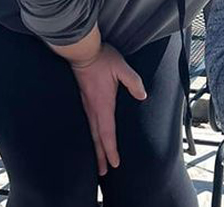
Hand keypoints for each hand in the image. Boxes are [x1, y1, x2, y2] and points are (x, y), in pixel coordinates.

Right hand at [69, 44, 147, 175]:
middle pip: (97, 139)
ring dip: (93, 149)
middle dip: (100, 157)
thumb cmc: (102, 59)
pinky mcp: (83, 101)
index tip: (115, 164)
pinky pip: (87, 124)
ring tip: (95, 162)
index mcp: (102, 105)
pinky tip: (90, 139)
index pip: (107, 133)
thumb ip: (133, 82)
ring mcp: (85, 105)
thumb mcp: (121, 67)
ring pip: (90, 133)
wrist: (81, 51)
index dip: (111, 150)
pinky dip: (89, 136)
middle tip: (103, 173)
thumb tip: (143, 96)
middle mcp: (92, 109)